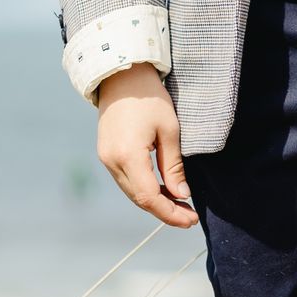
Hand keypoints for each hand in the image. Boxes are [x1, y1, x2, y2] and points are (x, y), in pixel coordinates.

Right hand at [95, 64, 200, 226]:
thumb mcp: (169, 131)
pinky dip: (144, 189)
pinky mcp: (105, 154)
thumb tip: (181, 195)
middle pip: (139, 199)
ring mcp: (105, 158)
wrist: (122, 76)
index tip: (190, 220)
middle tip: (190, 216)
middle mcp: (112, 161)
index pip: (149, 197)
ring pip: (131, 192)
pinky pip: (126, 180)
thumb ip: (173, 166)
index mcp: (128, 156)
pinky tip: (162, 190)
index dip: (170, 213)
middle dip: (165, 212)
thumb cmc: (150, 98)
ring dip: (155, 202)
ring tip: (180, 205)